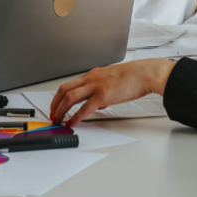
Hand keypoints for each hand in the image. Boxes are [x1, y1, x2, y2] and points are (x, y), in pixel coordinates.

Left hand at [50, 59, 175, 126]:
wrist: (144, 74)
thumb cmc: (132, 77)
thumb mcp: (111, 80)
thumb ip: (100, 90)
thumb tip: (95, 104)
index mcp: (92, 75)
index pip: (69, 85)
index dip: (59, 97)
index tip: (56, 106)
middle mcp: (91, 79)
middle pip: (64, 90)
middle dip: (54, 104)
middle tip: (52, 115)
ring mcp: (96, 86)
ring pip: (70, 97)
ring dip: (61, 110)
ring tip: (58, 120)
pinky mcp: (103, 95)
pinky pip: (85, 108)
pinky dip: (76, 116)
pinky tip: (72, 122)